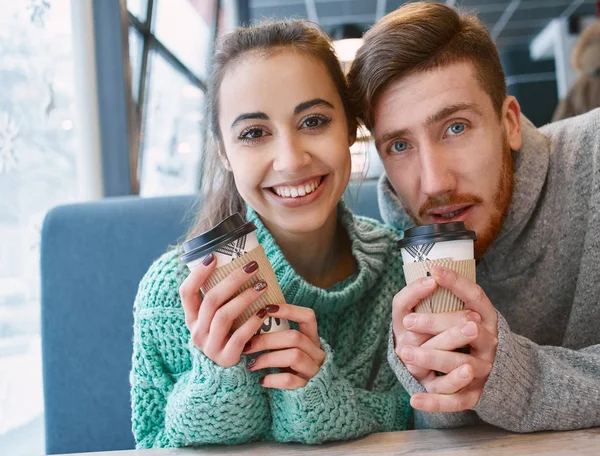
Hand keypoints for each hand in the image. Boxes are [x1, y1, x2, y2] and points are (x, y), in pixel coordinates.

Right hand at [179, 254, 271, 367]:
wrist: (227, 376)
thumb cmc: (227, 337)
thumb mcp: (216, 320)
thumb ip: (221, 300)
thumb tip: (239, 266)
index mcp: (192, 319)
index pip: (186, 292)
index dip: (197, 274)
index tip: (213, 257)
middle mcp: (197, 332)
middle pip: (211, 300)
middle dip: (233, 280)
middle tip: (252, 267)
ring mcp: (210, 346)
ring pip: (224, 316)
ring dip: (245, 297)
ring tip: (262, 285)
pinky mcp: (226, 358)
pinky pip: (239, 337)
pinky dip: (252, 322)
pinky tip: (265, 311)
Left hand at [243, 304, 325, 389]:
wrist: (304, 397)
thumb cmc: (287, 364)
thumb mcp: (287, 347)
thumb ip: (277, 334)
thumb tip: (251, 317)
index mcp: (312, 337)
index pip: (308, 316)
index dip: (289, 310)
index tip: (267, 308)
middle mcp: (316, 352)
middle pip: (295, 337)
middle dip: (267, 339)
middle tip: (247, 345)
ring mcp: (313, 369)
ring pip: (294, 356)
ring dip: (268, 359)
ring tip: (251, 364)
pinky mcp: (307, 387)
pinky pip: (290, 380)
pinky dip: (273, 379)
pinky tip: (262, 380)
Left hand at [400, 264, 498, 411]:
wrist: (494, 376)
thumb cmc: (463, 337)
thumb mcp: (459, 316)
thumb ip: (446, 300)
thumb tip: (427, 278)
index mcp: (487, 318)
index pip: (475, 296)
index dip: (456, 283)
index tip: (433, 271)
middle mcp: (489, 342)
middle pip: (467, 328)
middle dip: (436, 324)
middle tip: (408, 322)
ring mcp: (483, 369)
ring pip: (459, 365)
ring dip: (431, 358)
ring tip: (405, 353)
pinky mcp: (474, 394)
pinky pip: (455, 400)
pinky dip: (434, 402)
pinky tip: (414, 399)